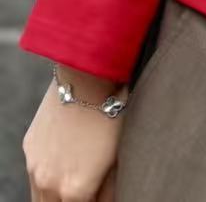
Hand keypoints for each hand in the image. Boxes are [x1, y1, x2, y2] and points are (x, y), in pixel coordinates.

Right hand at [24, 76, 122, 201]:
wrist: (87, 78)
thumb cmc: (110, 117)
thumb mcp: (116, 159)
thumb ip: (107, 191)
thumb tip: (106, 201)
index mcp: (74, 191)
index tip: (96, 194)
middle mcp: (49, 184)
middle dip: (71, 201)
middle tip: (87, 189)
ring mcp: (34, 167)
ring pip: (40, 197)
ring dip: (55, 195)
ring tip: (75, 177)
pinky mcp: (29, 149)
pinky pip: (35, 172)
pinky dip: (47, 174)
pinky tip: (65, 157)